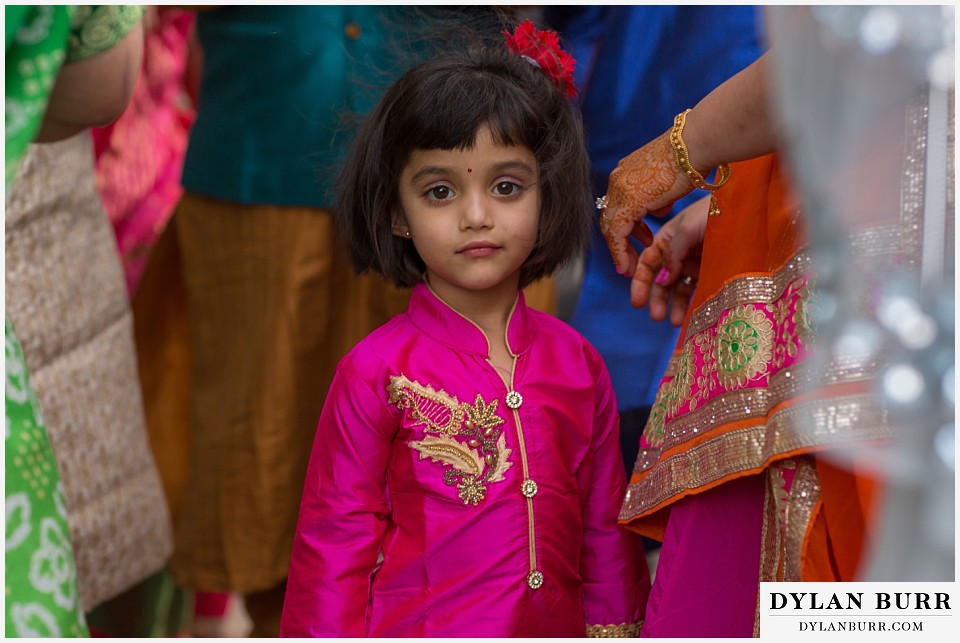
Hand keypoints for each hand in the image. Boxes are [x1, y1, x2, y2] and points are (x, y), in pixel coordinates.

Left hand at [600, 130, 694, 278]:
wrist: (696, 144)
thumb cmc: (692, 158)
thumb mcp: (670, 183)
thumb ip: (658, 198)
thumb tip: (657, 209)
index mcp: (627, 172)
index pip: (617, 206)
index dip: (624, 228)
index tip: (638, 242)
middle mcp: (618, 179)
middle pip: (610, 218)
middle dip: (620, 243)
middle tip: (630, 260)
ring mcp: (620, 189)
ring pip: (610, 228)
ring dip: (620, 250)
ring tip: (631, 266)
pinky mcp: (628, 201)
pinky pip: (617, 234)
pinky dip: (620, 252)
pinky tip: (627, 266)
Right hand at [631, 195, 708, 323]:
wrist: (746, 208)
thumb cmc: (714, 211)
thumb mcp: (688, 227)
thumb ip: (672, 253)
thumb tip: (661, 280)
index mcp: (666, 239)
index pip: (647, 264)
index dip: (640, 283)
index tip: (637, 302)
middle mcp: (677, 253)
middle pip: (660, 280)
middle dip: (657, 298)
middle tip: (656, 316)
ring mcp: (694, 264)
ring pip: (678, 289)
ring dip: (675, 305)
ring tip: (676, 322)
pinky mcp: (710, 272)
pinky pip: (697, 291)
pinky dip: (692, 304)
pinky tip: (690, 317)